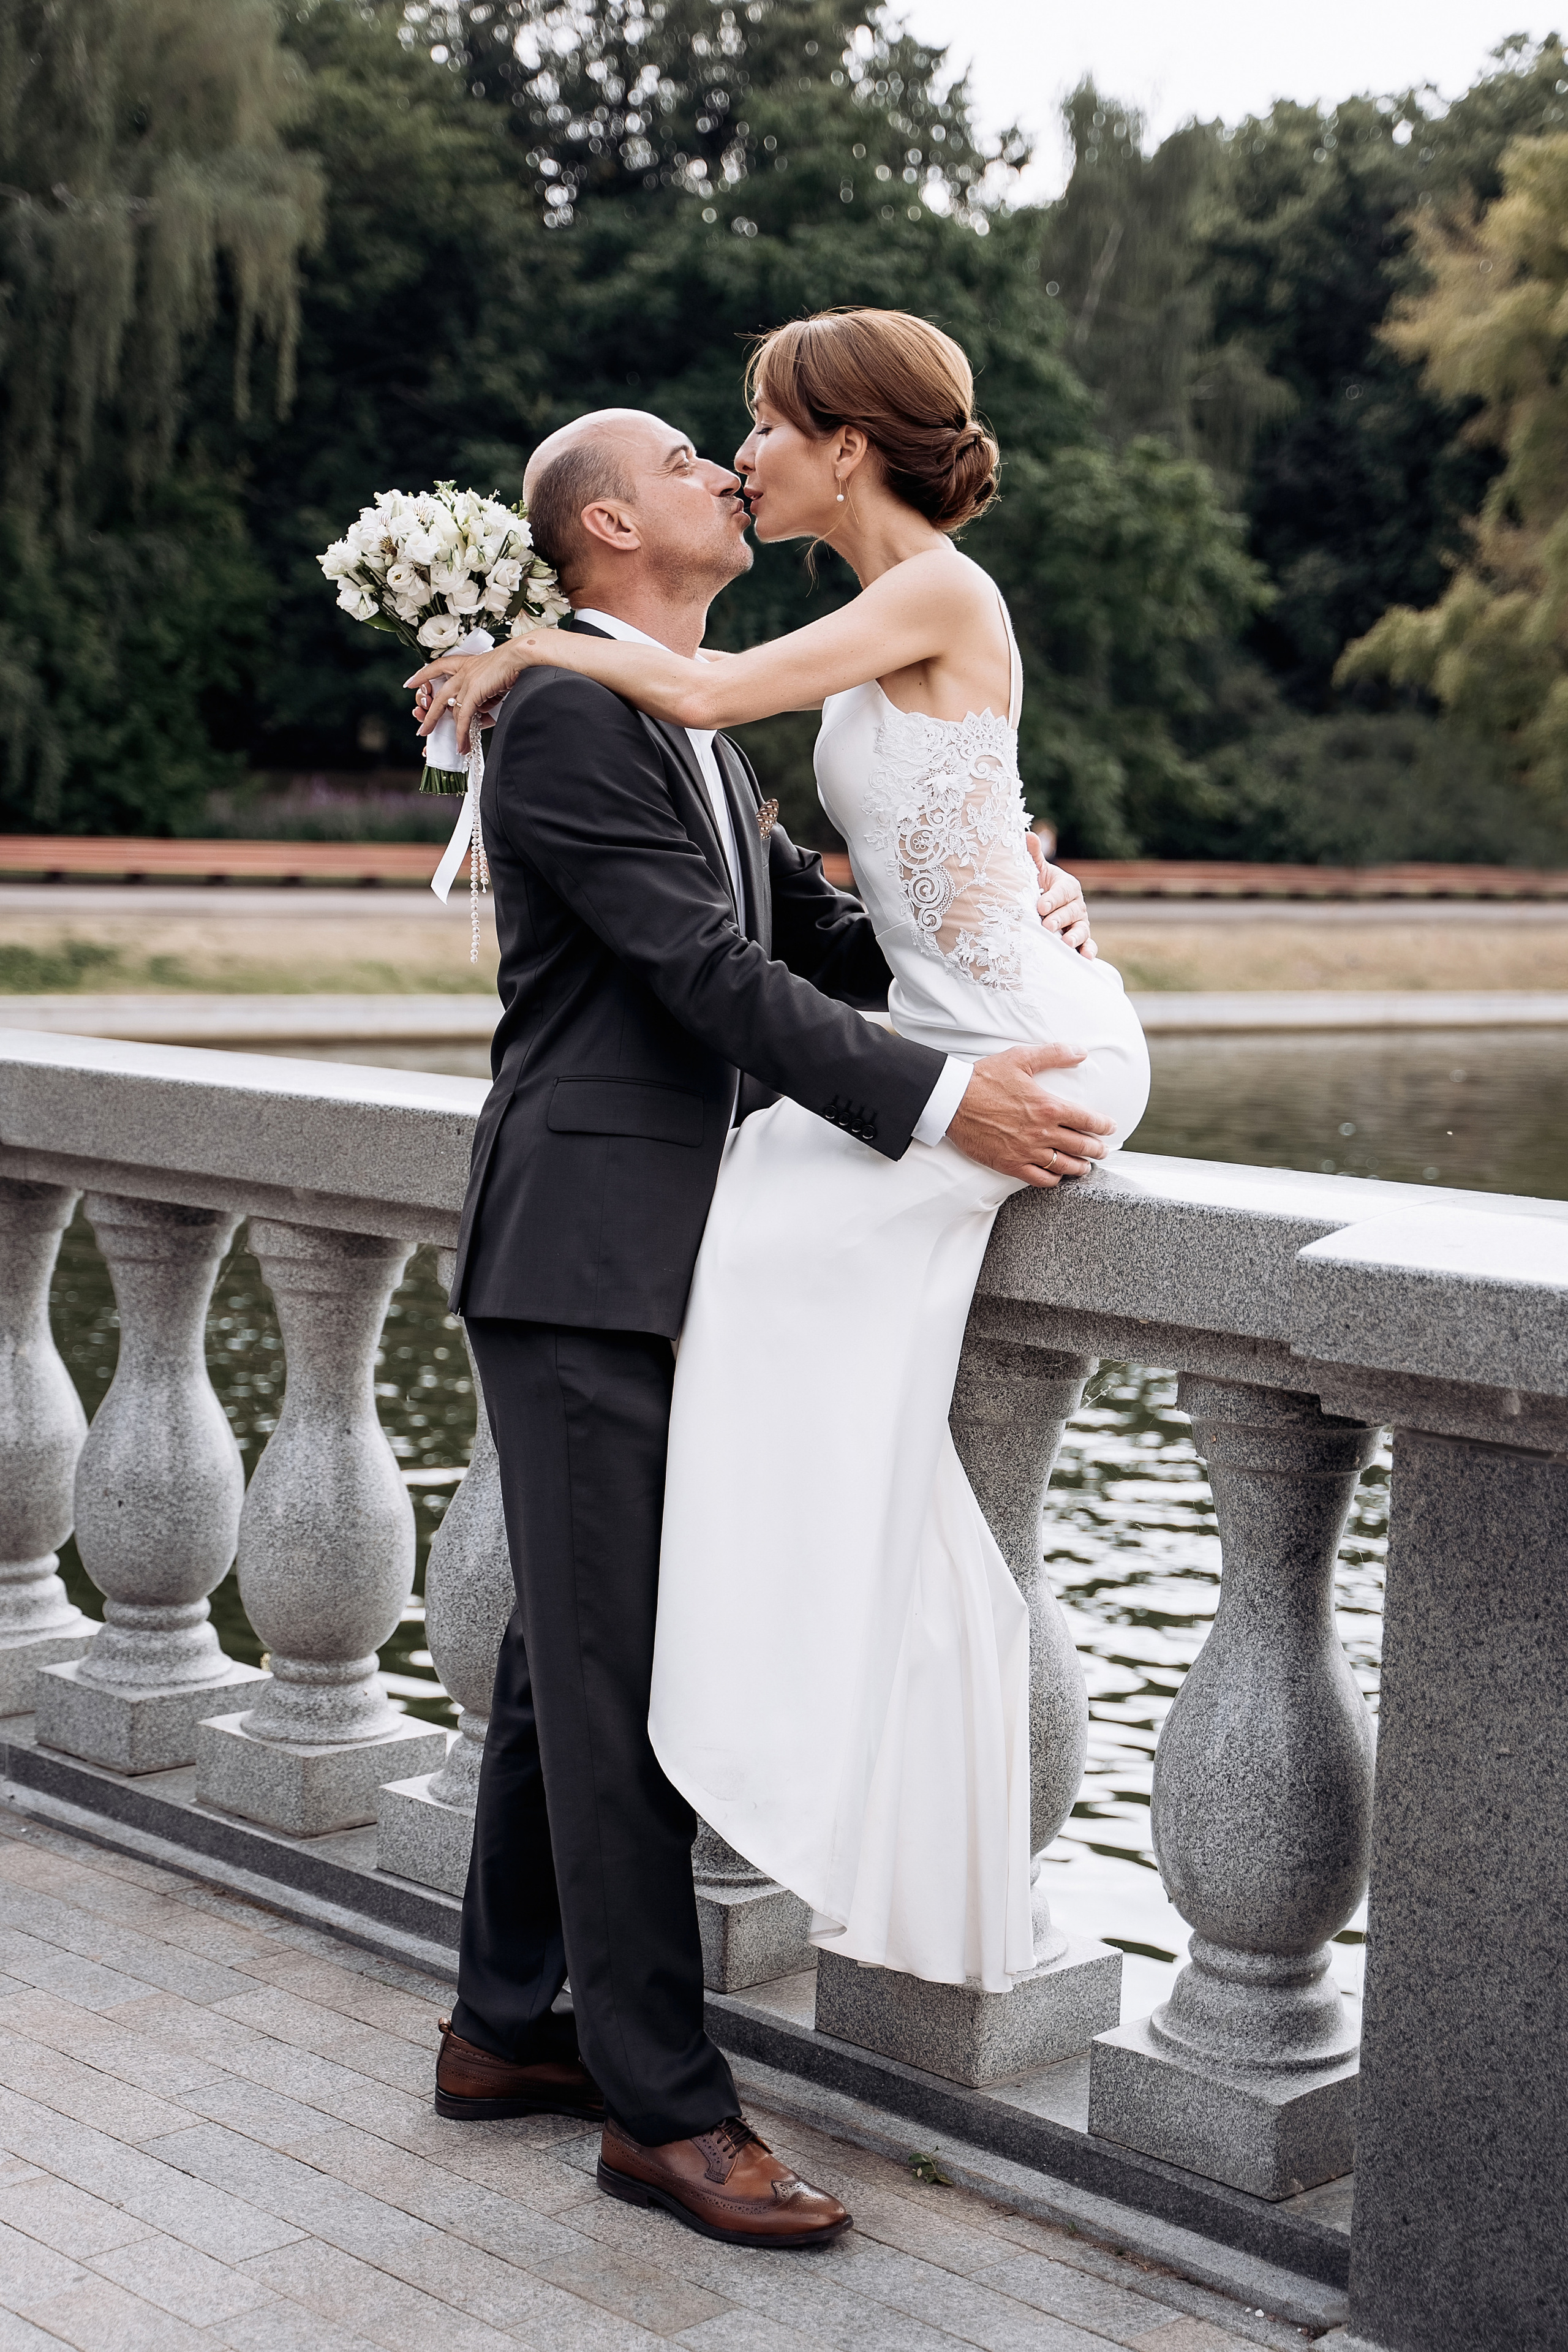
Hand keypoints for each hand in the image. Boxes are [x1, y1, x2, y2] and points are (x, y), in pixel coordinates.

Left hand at [405, 642, 536, 752]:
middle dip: (429, 715)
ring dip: (453, 732)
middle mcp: (462, 671)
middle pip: (440, 696)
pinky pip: (463, 717)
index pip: (438, 666)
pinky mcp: (472, 691)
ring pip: (451, 710)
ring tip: (455, 747)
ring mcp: (465, 681)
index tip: (411, 683)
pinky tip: (462, 746)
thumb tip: (479, 715)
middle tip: (422, 730)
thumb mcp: (493, 683)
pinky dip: (462, 734)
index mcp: (465, 663)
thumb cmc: (513, 667)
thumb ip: (483, 697)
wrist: (521, 657)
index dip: (423, 675)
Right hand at [946, 1042, 1115, 1187]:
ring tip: (1086, 1166)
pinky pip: (1041, 1179)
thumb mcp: (1020, 1058)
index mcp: (1049, 1107)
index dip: (1104, 1126)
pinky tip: (1058, 1175)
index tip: (1110, 1128)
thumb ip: (1054, 1054)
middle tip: (1103, 1150)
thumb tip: (1080, 1052)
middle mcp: (1042, 1133)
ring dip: (1081, 1167)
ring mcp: (1027, 1152)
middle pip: (1081, 1146)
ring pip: (1065, 1166)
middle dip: (1098, 1149)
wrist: (953, 1101)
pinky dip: (1054, 1179)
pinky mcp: (1011, 1164)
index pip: (1088, 1120)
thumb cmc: (984, 1078)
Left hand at [1025, 835, 1095, 957]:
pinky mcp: (1081, 939)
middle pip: (1071, 911)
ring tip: (1066, 942)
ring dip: (1075, 936)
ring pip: (1081, 929)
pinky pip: (1088, 944)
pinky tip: (1084, 958)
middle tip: (1047, 925)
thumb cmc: (1037, 887)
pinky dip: (1088, 950)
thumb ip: (1033, 855)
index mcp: (1067, 886)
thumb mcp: (1034, 871)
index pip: (1062, 892)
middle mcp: (1077, 904)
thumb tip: (1026, 834)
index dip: (1052, 899)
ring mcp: (1080, 923)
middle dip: (1059, 918)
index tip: (1040, 905)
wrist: (1041, 907)